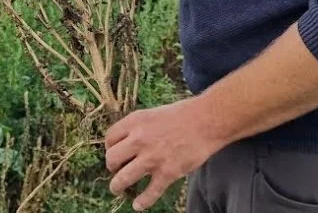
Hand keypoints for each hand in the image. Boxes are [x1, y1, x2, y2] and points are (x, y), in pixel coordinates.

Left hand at [104, 98, 223, 210]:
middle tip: (116, 170)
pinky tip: (138, 205)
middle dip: (112, 167)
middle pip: (112, 159)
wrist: (207, 121)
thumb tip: (127, 142)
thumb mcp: (153, 113)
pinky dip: (142, 201)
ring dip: (117, 187)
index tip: (115, 153)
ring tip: (117, 190)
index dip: (109, 148)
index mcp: (135, 121)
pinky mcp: (167, 173)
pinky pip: (150, 192)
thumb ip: (139, 127)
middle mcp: (139, 139)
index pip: (110, 138)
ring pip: (123, 178)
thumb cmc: (183, 115)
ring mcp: (152, 157)